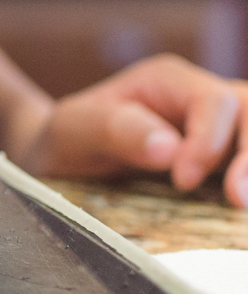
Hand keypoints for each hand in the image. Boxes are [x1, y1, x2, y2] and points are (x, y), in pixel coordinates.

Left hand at [11, 54, 247, 205]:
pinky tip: (240, 213)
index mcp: (169, 80)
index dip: (209, 142)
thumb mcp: (73, 128)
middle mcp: (202, 99)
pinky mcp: (228, 162)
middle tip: (239, 201)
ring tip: (244, 207)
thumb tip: (169, 148)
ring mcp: (221, 130)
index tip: (182, 180)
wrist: (64, 159)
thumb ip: (115, 130)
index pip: (214, 102)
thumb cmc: (68, 137)